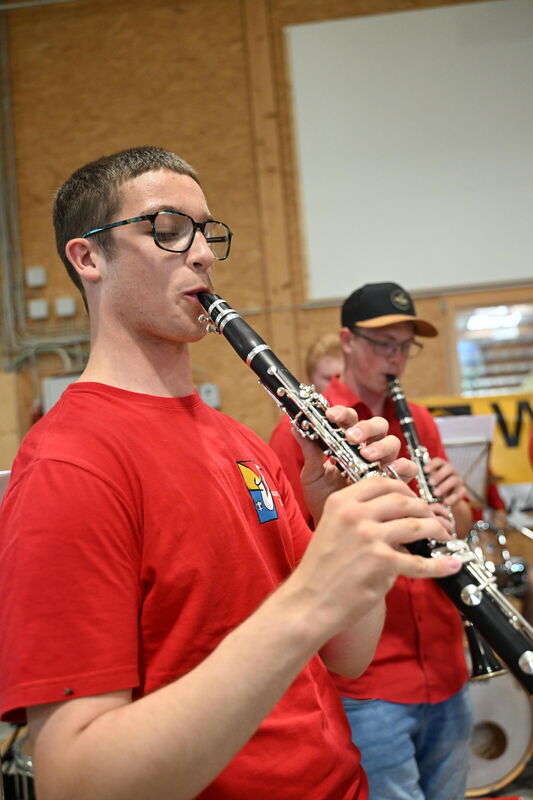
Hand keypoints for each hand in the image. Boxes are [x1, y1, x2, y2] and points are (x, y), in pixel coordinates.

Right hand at [292, 477, 461, 638]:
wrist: (308, 602)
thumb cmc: (321, 570)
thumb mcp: (334, 529)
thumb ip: (363, 518)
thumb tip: (400, 520)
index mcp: (341, 502)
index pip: (381, 482)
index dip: (404, 489)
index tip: (415, 499)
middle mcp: (355, 514)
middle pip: (403, 500)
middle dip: (425, 509)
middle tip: (434, 519)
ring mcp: (369, 536)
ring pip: (416, 525)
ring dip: (436, 530)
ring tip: (444, 536)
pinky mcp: (381, 562)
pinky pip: (419, 562)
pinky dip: (439, 565)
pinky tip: (451, 564)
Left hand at [296, 405, 415, 520]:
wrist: (334, 529)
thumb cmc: (323, 500)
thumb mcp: (313, 477)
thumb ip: (309, 453)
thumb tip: (296, 427)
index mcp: (348, 442)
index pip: (350, 419)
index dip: (343, 413)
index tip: (331, 416)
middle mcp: (368, 449)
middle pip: (377, 425)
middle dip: (366, 427)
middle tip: (351, 437)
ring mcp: (384, 463)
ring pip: (392, 443)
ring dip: (381, 446)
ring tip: (367, 456)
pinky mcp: (395, 481)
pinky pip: (408, 469)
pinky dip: (403, 466)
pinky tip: (391, 470)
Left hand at [423, 457, 466, 507]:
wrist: (445, 500)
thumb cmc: (433, 488)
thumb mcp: (428, 482)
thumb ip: (424, 478)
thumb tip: (412, 477)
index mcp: (442, 466)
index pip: (438, 461)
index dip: (432, 464)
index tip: (425, 470)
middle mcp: (451, 471)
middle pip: (448, 469)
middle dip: (439, 475)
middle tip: (430, 483)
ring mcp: (458, 480)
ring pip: (454, 480)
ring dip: (444, 487)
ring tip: (436, 493)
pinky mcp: (462, 491)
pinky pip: (459, 493)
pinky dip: (452, 498)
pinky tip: (445, 502)